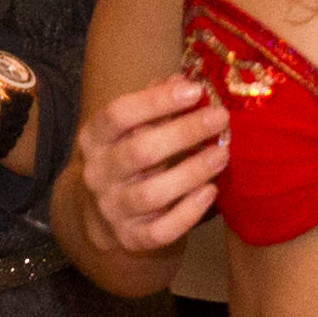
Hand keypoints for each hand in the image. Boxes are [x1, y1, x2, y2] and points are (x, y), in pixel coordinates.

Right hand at [74, 72, 227, 258]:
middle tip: (220, 118)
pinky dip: (188, 213)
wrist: (102, 212)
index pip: (118, 114)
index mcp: (95, 138)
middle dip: (184, 133)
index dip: (157, 101)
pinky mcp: (130, 238)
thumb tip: (181, 78)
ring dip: (192, 172)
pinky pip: (160, 231)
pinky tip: (210, 192)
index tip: (196, 89)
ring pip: (151, 194)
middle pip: (138, 152)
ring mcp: (112, 209)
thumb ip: (155, 102)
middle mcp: (98, 174)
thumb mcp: (133, 127)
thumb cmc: (128, 155)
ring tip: (222, 154)